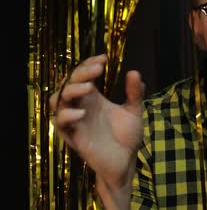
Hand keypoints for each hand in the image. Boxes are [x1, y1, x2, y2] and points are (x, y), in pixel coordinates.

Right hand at [49, 54, 143, 187]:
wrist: (126, 162)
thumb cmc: (126, 136)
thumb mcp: (134, 111)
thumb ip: (134, 93)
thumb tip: (134, 72)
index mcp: (93, 98)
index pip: (82, 75)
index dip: (89, 64)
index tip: (104, 58)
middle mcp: (81, 106)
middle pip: (69, 83)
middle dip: (81, 72)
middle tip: (98, 68)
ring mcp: (76, 121)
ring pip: (58, 100)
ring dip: (70, 90)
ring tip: (89, 87)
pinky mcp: (74, 137)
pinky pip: (60, 124)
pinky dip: (67, 116)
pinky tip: (82, 112)